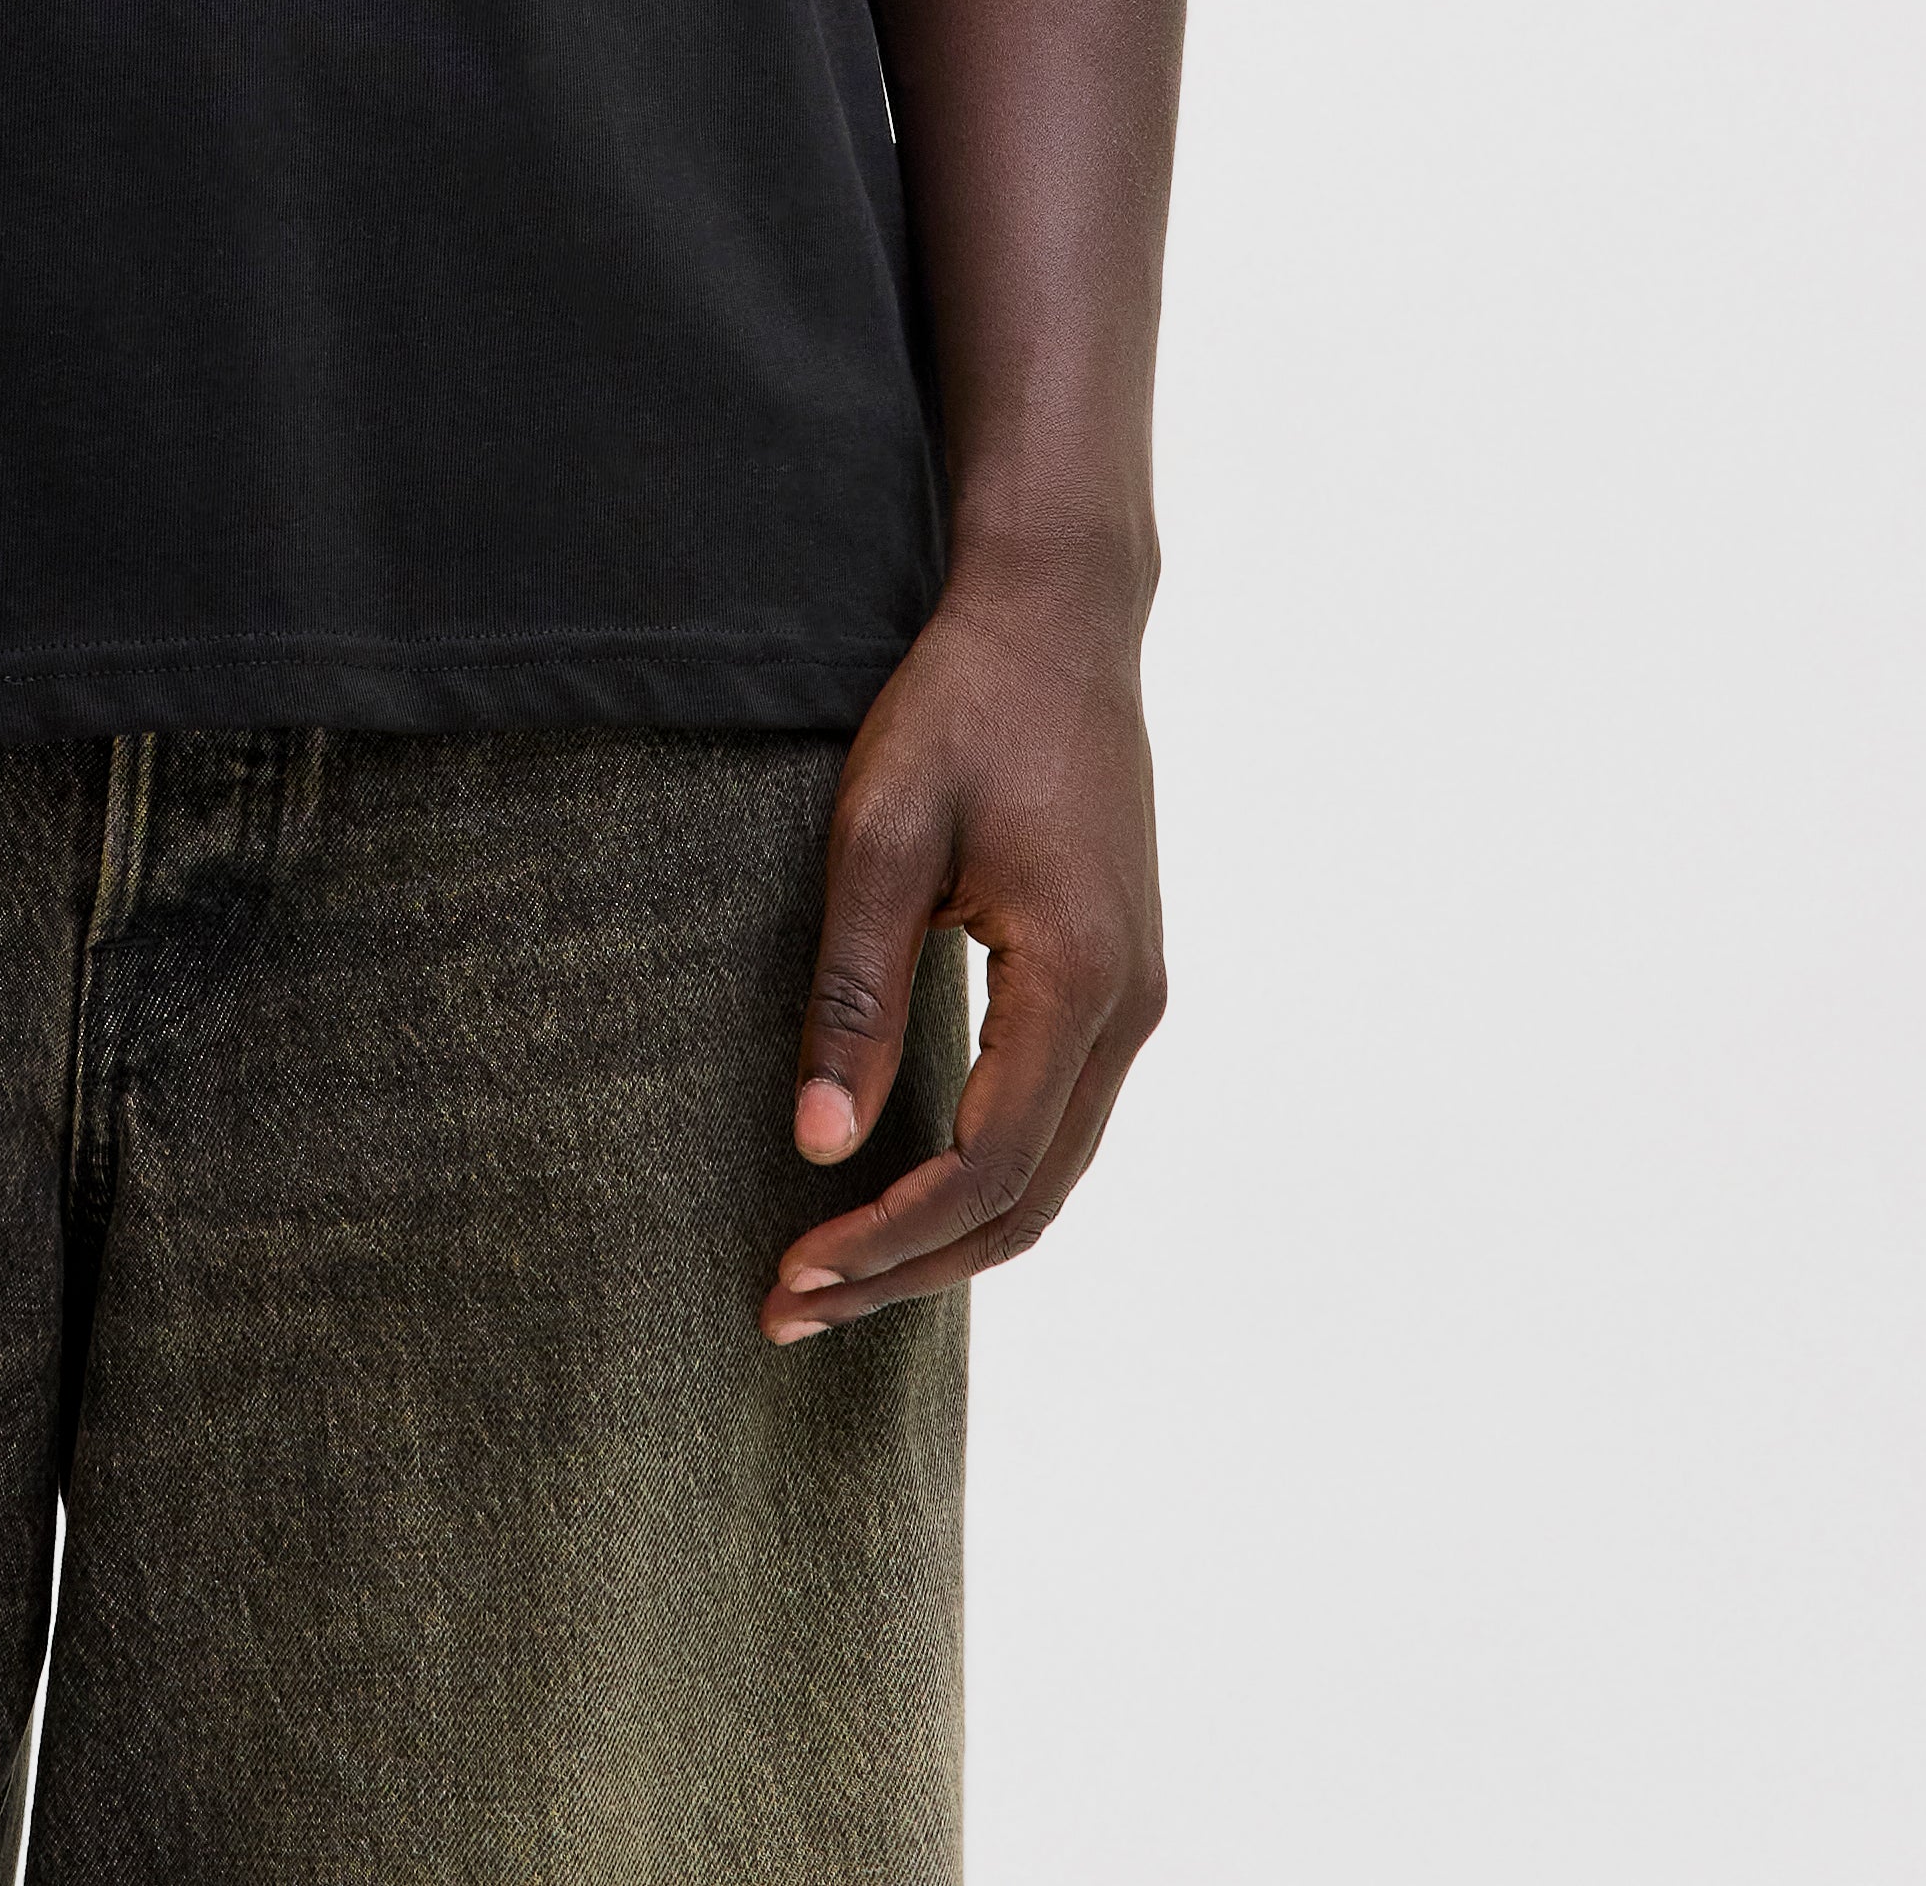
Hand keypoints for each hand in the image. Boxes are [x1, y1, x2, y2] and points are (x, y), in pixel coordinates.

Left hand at [764, 548, 1165, 1337]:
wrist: (1057, 618)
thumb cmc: (961, 708)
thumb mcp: (882, 834)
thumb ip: (854, 992)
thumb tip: (819, 1147)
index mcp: (1079, 977)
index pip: (988, 1165)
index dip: (889, 1237)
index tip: (792, 1275)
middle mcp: (1131, 1008)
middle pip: (1029, 1199)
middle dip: (910, 1266)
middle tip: (791, 1308)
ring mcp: (1134, 996)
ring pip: (1050, 1170)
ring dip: (945, 1234)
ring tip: (832, 1271)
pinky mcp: (1115, 977)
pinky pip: (1055, 1118)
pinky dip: (981, 1176)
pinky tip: (900, 1186)